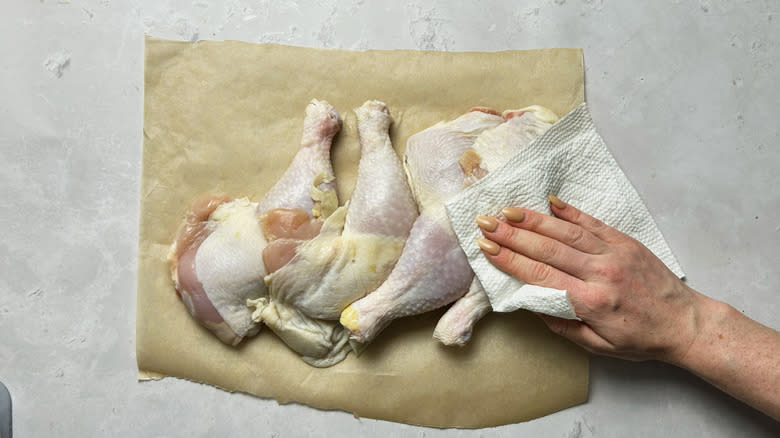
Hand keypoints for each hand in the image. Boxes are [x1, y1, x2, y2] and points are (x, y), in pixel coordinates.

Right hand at [475, 195, 703, 362]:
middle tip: (485, 222)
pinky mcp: (625, 242)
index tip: (486, 247)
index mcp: (590, 302)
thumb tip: (531, 302)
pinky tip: (549, 200)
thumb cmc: (640, 339)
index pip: (540, 275)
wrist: (686, 323)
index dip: (510, 259)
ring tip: (507, 210)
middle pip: (547, 248)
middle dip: (512, 234)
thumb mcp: (597, 345)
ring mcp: (614, 253)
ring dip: (534, 219)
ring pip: (566, 231)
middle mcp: (600, 272)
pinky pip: (592, 223)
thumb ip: (562, 324)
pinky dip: (570, 210)